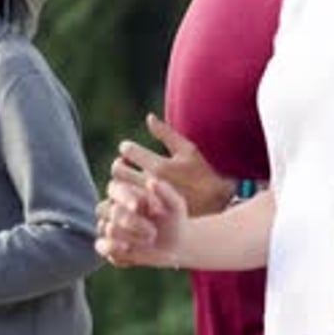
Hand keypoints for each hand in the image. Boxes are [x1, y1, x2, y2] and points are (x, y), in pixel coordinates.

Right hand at [95, 173, 187, 268]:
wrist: (176, 244)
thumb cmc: (174, 219)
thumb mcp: (175, 205)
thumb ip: (165, 192)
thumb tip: (151, 182)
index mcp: (126, 192)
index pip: (115, 189)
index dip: (124, 197)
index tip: (137, 206)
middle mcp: (114, 208)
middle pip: (111, 210)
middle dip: (131, 221)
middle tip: (153, 232)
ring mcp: (110, 227)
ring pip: (108, 228)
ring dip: (129, 235)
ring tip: (150, 238)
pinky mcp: (110, 247)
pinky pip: (102, 245)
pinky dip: (112, 247)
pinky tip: (127, 248)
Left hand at [111, 112, 233, 215]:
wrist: (216, 207)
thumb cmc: (202, 174)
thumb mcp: (188, 150)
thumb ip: (166, 133)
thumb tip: (149, 117)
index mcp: (160, 166)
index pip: (128, 151)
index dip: (127, 147)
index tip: (130, 150)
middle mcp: (152, 185)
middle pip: (118, 170)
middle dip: (119, 165)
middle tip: (125, 165)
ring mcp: (149, 203)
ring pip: (118, 190)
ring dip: (119, 183)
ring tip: (127, 181)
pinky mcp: (148, 217)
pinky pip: (124, 207)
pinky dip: (123, 200)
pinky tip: (131, 197)